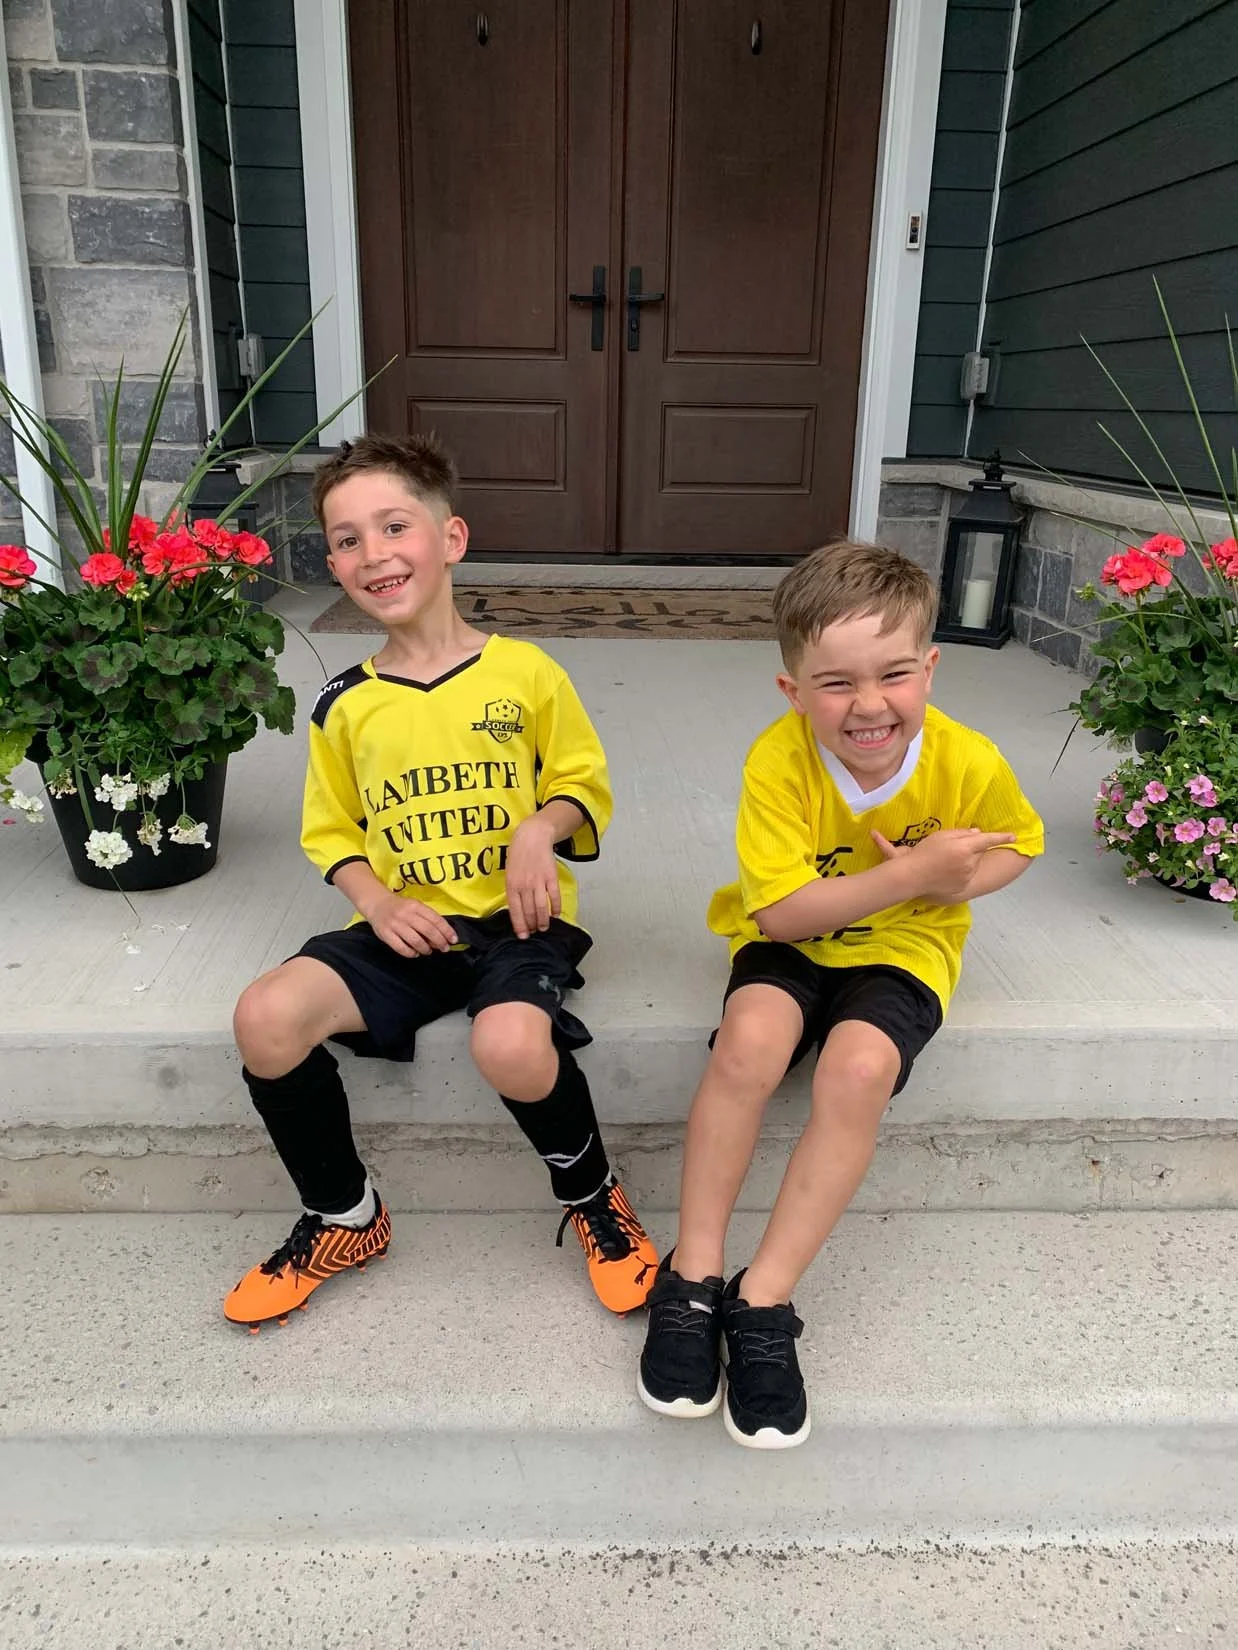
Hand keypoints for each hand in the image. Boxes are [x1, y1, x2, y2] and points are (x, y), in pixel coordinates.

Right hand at [363, 889, 456, 957]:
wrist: (377, 904)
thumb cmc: (401, 908)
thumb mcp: (415, 907)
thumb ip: (427, 918)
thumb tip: (442, 936)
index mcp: (416, 906)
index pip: (435, 919)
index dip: (446, 931)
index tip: (453, 940)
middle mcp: (406, 914)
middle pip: (427, 930)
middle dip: (439, 941)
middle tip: (444, 948)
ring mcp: (395, 924)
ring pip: (415, 940)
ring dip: (425, 948)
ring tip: (428, 951)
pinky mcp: (385, 934)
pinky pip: (400, 947)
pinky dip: (410, 953)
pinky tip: (415, 953)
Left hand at [505, 813, 560, 937]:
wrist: (532, 836)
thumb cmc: (518, 854)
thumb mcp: (509, 872)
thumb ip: (513, 889)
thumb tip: (518, 907)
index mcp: (512, 885)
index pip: (515, 910)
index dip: (519, 925)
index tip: (522, 936)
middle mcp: (524, 885)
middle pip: (529, 911)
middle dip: (532, 925)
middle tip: (535, 932)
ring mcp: (538, 881)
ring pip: (541, 907)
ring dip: (543, 920)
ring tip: (544, 928)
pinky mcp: (551, 877)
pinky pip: (554, 896)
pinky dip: (555, 907)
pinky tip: (556, 914)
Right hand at [872, 827, 1016, 904]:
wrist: (913, 876)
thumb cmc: (925, 852)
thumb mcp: (941, 835)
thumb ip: (962, 833)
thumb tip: (978, 833)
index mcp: (965, 847)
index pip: (988, 840)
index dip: (1001, 837)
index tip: (1014, 836)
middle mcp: (969, 863)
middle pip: (979, 852)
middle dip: (972, 849)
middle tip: (953, 850)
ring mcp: (967, 876)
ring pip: (974, 864)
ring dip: (967, 861)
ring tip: (947, 863)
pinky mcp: (963, 886)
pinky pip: (968, 876)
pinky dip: (962, 872)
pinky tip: (946, 872)